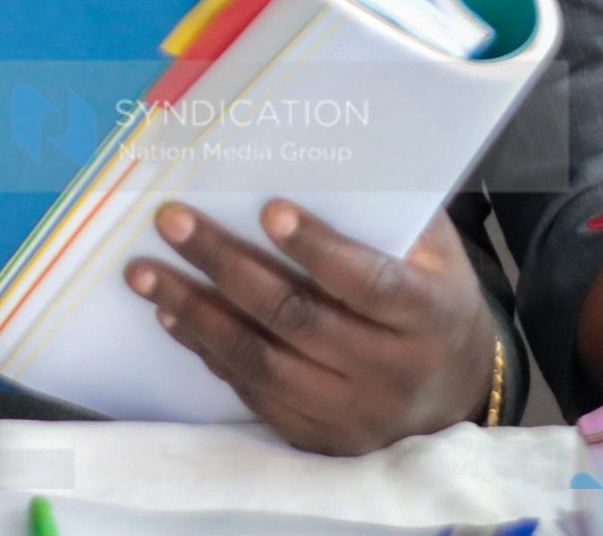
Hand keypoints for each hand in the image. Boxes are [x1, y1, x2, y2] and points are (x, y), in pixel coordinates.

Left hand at [125, 202, 498, 454]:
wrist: (456, 391)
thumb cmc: (434, 297)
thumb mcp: (435, 252)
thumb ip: (387, 216)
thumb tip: (312, 163)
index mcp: (427, 317)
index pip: (368, 283)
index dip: (317, 248)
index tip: (268, 209)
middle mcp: (390, 373)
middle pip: (297, 319)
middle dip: (225, 266)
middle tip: (172, 222)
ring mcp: (352, 414)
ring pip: (262, 363)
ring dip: (195, 314)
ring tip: (147, 274)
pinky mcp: (320, 440)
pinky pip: (254, 394)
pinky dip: (209, 353)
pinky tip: (174, 317)